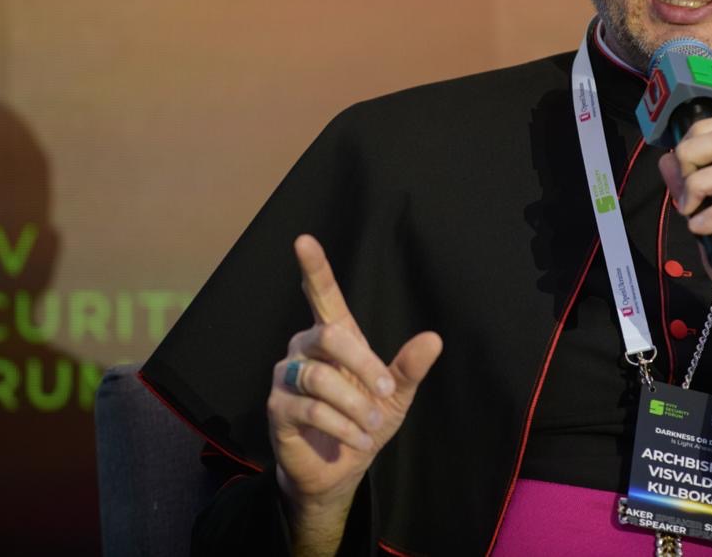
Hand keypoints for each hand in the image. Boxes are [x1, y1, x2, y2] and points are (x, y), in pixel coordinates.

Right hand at [267, 235, 442, 549]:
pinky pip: (310, 409)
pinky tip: (356, 440)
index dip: (314, 267)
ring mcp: (288, 376)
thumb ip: (409, 367)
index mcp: (335, 337)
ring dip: (353, 405)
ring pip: (320, 378)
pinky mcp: (278, 407)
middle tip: (384, 390)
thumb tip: (434, 338)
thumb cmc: (365, 422)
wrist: (340, 470)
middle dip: (363, 365)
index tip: (304, 240)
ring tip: (370, 427)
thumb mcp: (395, 394)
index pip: (322, 294)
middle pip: (329, 337)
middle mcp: (305, 349)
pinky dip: (341, 426)